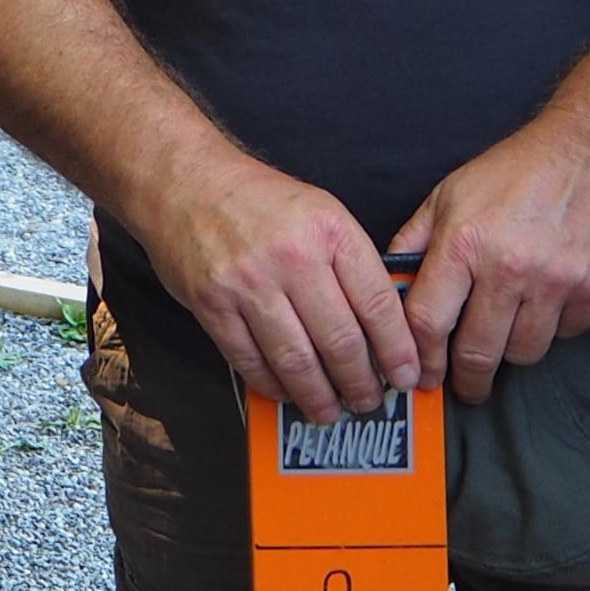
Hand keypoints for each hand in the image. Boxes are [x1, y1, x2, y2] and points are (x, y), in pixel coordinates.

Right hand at [130, 152, 420, 425]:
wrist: (184, 180)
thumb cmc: (256, 198)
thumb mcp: (319, 211)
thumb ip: (348, 262)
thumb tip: (380, 326)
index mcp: (329, 229)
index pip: (377, 303)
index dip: (397, 350)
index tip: (405, 374)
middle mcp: (292, 256)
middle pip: (340, 340)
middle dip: (361, 383)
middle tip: (369, 401)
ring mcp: (249, 283)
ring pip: (297, 360)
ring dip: (319, 396)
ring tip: (331, 410)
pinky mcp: (213, 304)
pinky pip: (250, 361)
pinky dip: (273, 386)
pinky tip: (287, 393)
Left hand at [388, 116, 589, 404]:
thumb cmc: (515, 171)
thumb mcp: (449, 195)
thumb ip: (414, 242)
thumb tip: (389, 288)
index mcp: (464, 243)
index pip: (428, 323)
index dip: (422, 360)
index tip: (425, 376)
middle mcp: (509, 267)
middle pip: (478, 353)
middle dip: (466, 380)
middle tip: (465, 385)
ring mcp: (556, 281)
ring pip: (524, 353)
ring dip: (511, 352)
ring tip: (507, 335)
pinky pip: (566, 335)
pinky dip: (553, 329)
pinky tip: (546, 305)